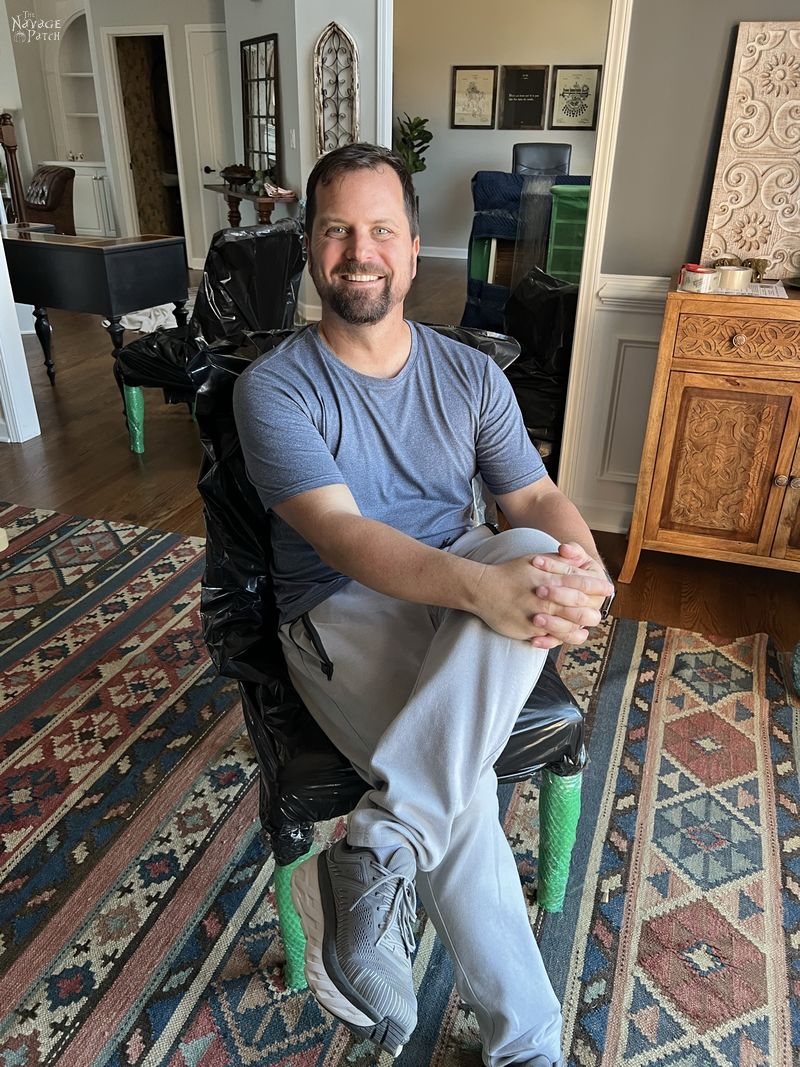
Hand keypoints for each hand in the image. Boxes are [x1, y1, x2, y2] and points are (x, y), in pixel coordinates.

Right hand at [471, 553, 611, 647]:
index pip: (582, 582)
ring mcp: (538, 616)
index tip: (608, 588)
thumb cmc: (511, 572)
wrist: (484, 589)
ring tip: (586, 626)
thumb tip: (579, 563)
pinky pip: (551, 638)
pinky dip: (561, 638)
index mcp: (551, 579)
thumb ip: (558, 563)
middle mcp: (547, 598)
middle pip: (580, 607)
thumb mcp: (536, 560)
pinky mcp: (529, 630)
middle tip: (599, 611)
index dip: (597, 586)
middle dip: (593, 609)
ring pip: (569, 626)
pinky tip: (568, 635)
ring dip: (580, 626)